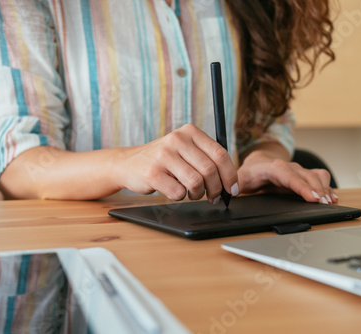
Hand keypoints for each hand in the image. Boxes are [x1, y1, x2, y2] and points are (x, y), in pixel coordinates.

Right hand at [115, 124, 237, 200]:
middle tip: (213, 197)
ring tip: (193, 194)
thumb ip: (207, 159)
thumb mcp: (185, 150)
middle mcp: (177, 139)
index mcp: (190, 131)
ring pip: (196, 182)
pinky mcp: (153, 172)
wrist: (128, 163)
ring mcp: (163, 155)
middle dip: (215, 189)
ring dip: (198, 194)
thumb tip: (231, 183)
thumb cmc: (164, 160)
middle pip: (210, 170)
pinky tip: (175, 191)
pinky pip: (178, 192)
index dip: (230, 175)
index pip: (220, 153)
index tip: (232, 189)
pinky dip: (181, 197)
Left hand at [237, 150, 337, 203]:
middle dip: (317, 190)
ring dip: (324, 188)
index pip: (289, 176)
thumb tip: (229, 194)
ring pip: (316, 176)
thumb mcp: (240, 178)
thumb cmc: (251, 172)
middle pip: (306, 176)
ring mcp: (298, 170)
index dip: (301, 186)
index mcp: (273, 168)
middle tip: (324, 204)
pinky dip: (327, 187)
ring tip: (329, 202)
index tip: (312, 197)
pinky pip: (320, 178)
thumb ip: (234, 185)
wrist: (259, 162)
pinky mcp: (305, 175)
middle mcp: (289, 167)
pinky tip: (331, 198)